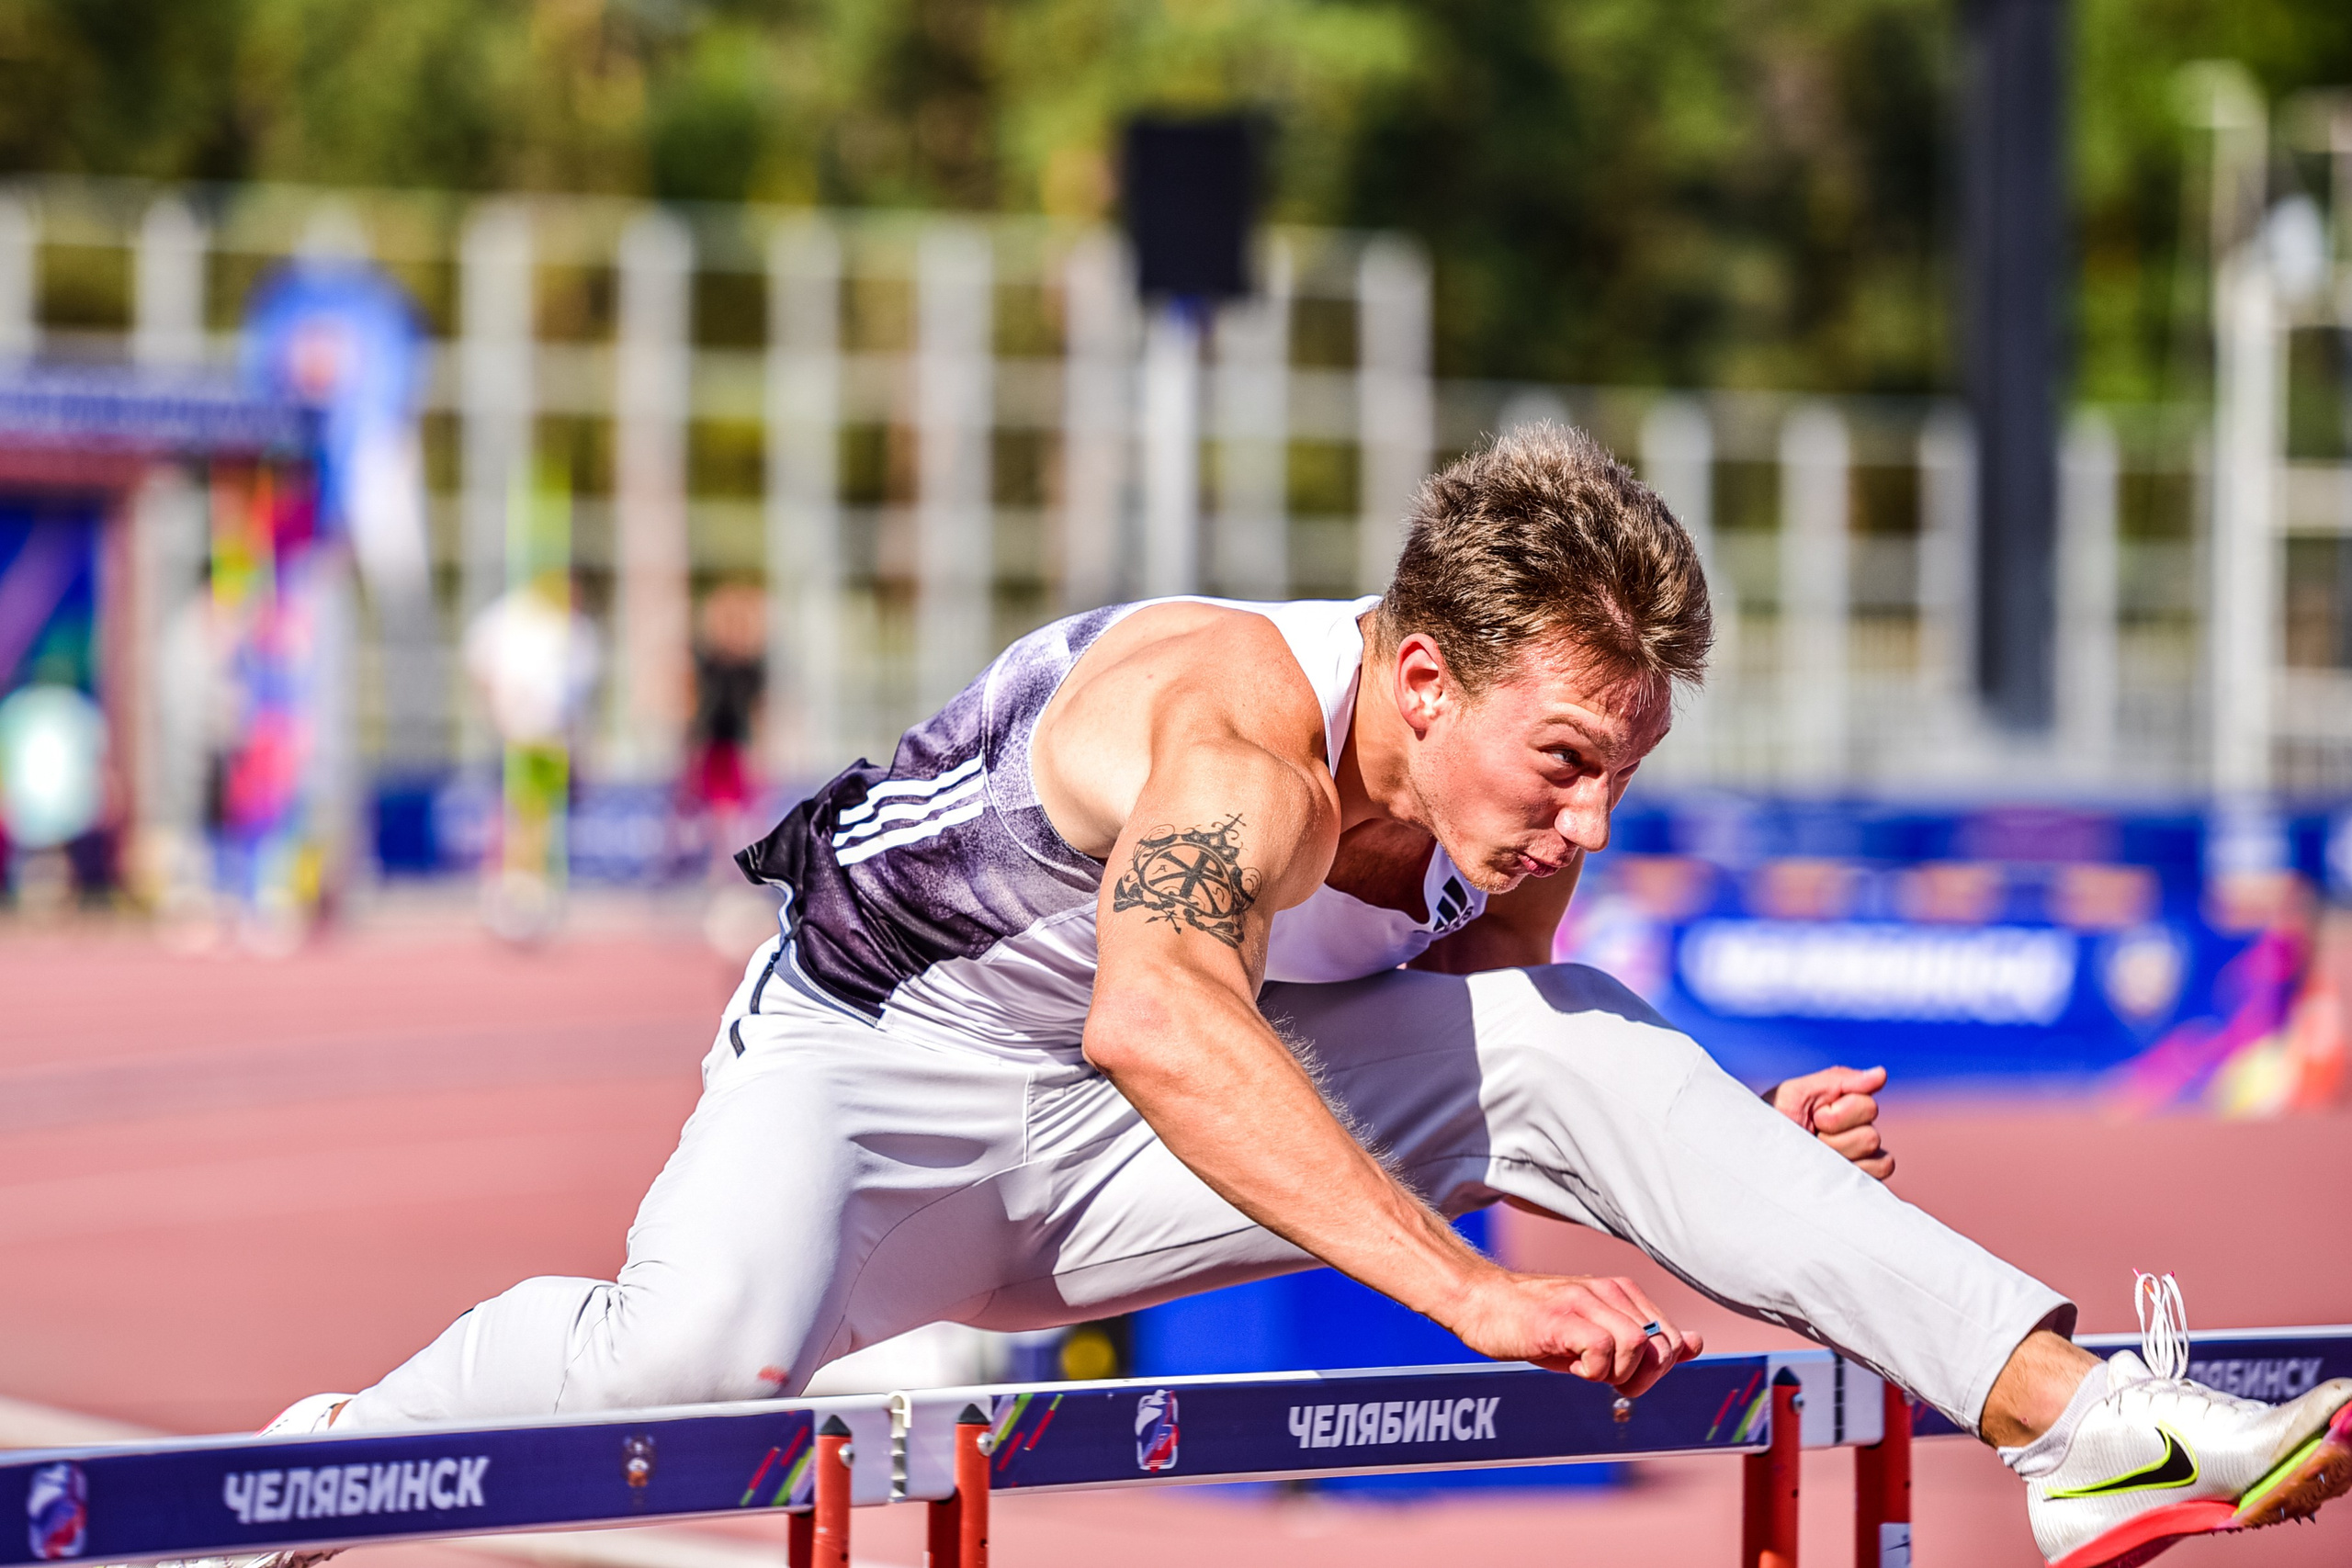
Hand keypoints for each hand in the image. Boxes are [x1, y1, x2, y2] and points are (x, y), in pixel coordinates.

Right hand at [1446, 1270, 1703, 1396]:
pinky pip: (1601, 1348)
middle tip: (1609, 1381)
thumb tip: (1695, 1344)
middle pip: (1661, 1345)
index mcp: (1623, 1292)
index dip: (1658, 1369)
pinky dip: (1593, 1370)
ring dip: (1617, 1374)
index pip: (1673, 1338)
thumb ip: (1646, 1339)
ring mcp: (1584, 1300)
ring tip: (1586, 1369)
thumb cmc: (1539, 1323)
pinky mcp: (1559, 1317)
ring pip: (1636, 1345)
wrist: (1482, 1303)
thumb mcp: (1598, 1332)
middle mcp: (1609, 1290)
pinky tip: (1571, 1365)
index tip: (1627, 1376)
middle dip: (1644, 1377)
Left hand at [1771, 1064, 1893, 1179]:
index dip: (1836, 1113)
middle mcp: (1856, 1128)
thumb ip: (1837, 1080)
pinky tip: (1831, 1169)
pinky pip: (1882, 1168)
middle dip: (1834, 1133)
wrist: (1755, 1158)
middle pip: (1871, 1130)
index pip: (1867, 1103)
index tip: (1812, 1116)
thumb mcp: (1794, 1094)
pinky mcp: (1863, 1178)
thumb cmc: (1770, 1123)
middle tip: (1810, 1136)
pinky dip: (1856, 1170)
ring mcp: (1861, 1154)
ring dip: (1837, 1150)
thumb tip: (1882, 1073)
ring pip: (1873, 1146)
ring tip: (1814, 1153)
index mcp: (1841, 1104)